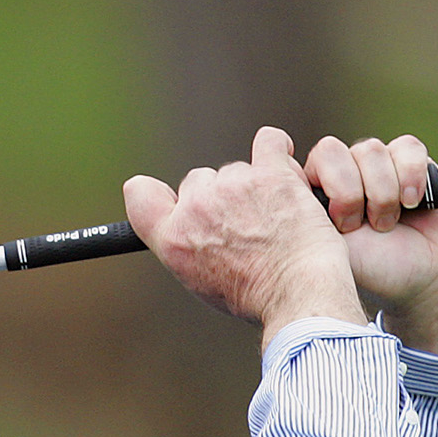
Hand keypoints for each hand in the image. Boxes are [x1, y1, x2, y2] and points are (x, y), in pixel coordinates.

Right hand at [125, 127, 365, 348]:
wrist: (296, 293)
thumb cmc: (255, 294)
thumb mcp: (198, 280)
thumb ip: (181, 247)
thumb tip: (179, 230)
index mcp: (172, 237)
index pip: (141, 195)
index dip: (156, 192)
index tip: (177, 198)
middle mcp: (196, 208)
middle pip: (200, 181)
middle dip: (221, 196)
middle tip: (247, 224)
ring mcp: (232, 187)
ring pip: (237, 169)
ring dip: (255, 183)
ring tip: (276, 215)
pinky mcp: (270, 174)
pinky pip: (270, 142)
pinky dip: (278, 149)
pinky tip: (286, 163)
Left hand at [303, 135, 437, 354]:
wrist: (423, 276)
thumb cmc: (369, 268)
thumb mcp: (321, 248)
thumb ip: (298, 216)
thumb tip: (279, 175)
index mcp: (308, 192)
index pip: (291, 164)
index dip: (318, 188)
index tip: (335, 224)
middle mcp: (338, 173)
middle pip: (329, 150)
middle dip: (345, 192)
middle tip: (355, 227)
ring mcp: (371, 164)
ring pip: (368, 149)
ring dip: (380, 193)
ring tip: (385, 224)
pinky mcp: (408, 159)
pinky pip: (406, 147)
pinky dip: (410, 177)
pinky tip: (412, 204)